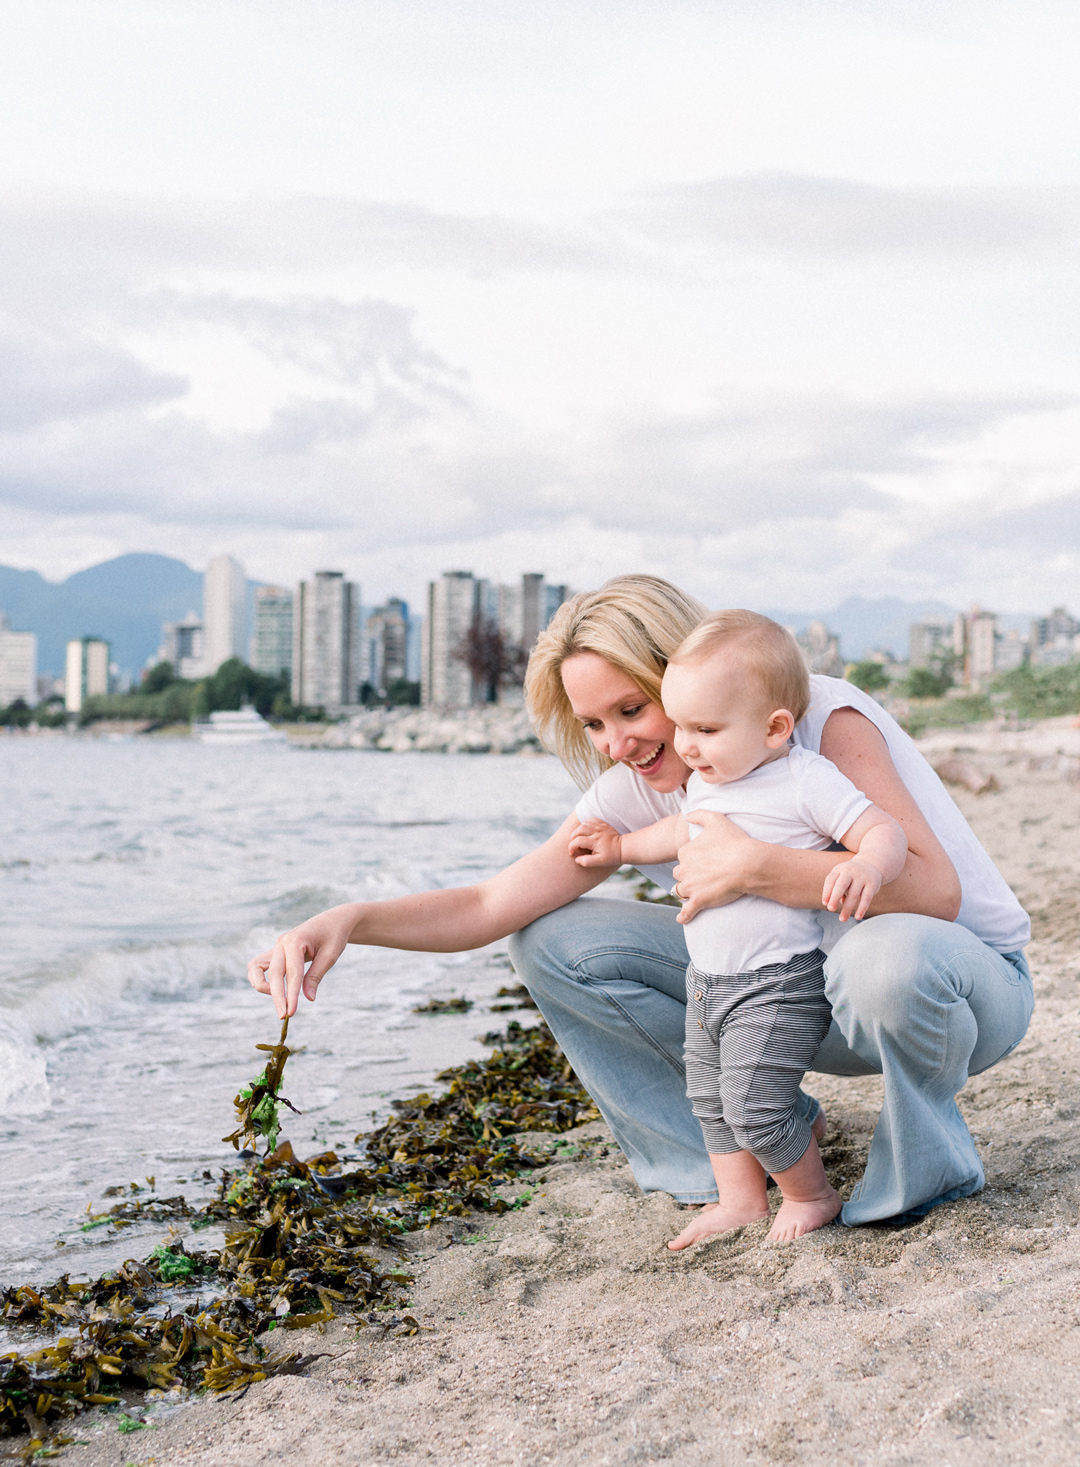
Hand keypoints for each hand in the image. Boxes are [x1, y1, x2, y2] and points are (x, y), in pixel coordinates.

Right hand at [246, 904, 359, 1018]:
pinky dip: (262, 980)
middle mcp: (281, 943)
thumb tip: (308, 999)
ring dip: (263, 987)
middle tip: (285, 1016)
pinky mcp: (275, 952)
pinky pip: (258, 966)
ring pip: (256, 969)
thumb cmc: (334, 936)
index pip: (292, 973)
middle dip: (278, 997)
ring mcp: (276, 946)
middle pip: (273, 975)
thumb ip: (316, 976)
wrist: (332, 921)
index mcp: (295, 941)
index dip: (291, 995)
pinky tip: (276, 991)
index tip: (291, 1013)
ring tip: (280, 1000)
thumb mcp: (330, 956)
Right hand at [567, 818, 623, 867]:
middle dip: (573, 837)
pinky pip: (590, 820)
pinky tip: (585, 831)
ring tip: (578, 838)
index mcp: (595, 841)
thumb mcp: (600, 862)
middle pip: (579, 830)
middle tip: (573, 844)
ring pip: (584, 823)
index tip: (572, 853)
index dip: (571, 847)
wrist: (623, 848)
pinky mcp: (602, 824)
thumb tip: (576, 859)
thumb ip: (587, 861)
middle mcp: (597, 832)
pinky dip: (585, 824)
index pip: (578, 841)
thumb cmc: (611, 856)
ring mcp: (600, 826)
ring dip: (578, 830)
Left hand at [672, 810, 756, 921]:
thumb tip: (688, 815)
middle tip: (702, 877)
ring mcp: (690, 887)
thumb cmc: (734, 841)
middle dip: (688, 876)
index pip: (683, 858)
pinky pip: (686, 912)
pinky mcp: (699, 901)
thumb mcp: (716, 819)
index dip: (693, 860)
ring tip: (695, 894)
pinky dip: (683, 916)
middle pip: (680, 874)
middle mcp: (684, 869)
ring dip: (686, 892)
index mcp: (686, 852)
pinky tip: (683, 918)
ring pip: (681, 891)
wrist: (747, 863)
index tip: (704, 861)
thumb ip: (699, 814)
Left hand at [822, 856, 882, 922]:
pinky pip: (866, 898)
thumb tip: (836, 903)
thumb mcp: (842, 877)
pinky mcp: (872, 884)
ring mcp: (862, 877)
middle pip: (841, 885)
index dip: (827, 892)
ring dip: (847, 908)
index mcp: (839, 869)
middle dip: (834, 898)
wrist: (871, 865)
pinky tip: (857, 917)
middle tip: (830, 909)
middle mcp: (850, 872)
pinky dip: (862, 908)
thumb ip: (836, 889)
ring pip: (853, 894)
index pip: (830, 880)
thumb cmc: (851, 876)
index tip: (825, 904)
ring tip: (842, 919)